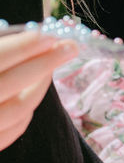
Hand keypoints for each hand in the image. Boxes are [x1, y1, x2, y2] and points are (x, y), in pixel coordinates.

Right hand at [0, 31, 68, 150]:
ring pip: (19, 109)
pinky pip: (13, 130)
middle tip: (71, 45)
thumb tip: (29, 35)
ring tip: (52, 64)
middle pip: (12, 83)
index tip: (50, 32)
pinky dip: (28, 109)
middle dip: (45, 62)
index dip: (24, 45)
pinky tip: (34, 91)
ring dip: (42, 84)